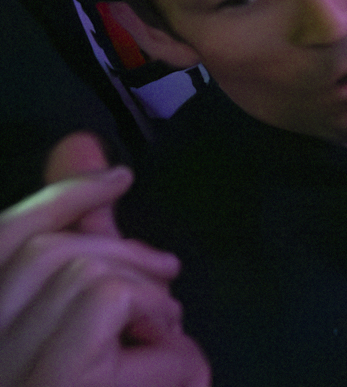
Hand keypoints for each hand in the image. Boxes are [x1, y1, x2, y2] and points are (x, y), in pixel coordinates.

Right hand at [0, 134, 209, 386]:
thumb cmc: (97, 382)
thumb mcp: (80, 321)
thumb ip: (73, 238)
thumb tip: (81, 141)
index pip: (1, 239)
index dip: (58, 198)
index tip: (115, 177)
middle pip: (54, 256)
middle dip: (127, 262)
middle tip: (160, 304)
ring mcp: (20, 376)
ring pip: (100, 284)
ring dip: (155, 314)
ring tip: (158, 356)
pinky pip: (136, 327)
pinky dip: (172, 349)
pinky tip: (173, 378)